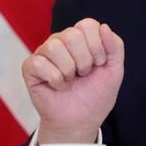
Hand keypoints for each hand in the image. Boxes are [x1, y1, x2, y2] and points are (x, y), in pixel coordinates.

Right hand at [22, 18, 124, 143]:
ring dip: (68, 70)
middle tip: (84, 74)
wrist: (81, 121)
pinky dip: (54, 79)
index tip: (99, 63)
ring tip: (70, 80)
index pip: (88, 24)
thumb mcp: (114, 71)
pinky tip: (58, 86)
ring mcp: (44, 53)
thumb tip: (104, 27)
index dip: (97, 46)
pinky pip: (40, 63)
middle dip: (84, 60)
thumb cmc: (96, 95)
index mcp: (81, 38)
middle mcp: (61, 41)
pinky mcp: (30, 68)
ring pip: (54, 47)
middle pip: (72, 35)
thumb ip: (115, 47)